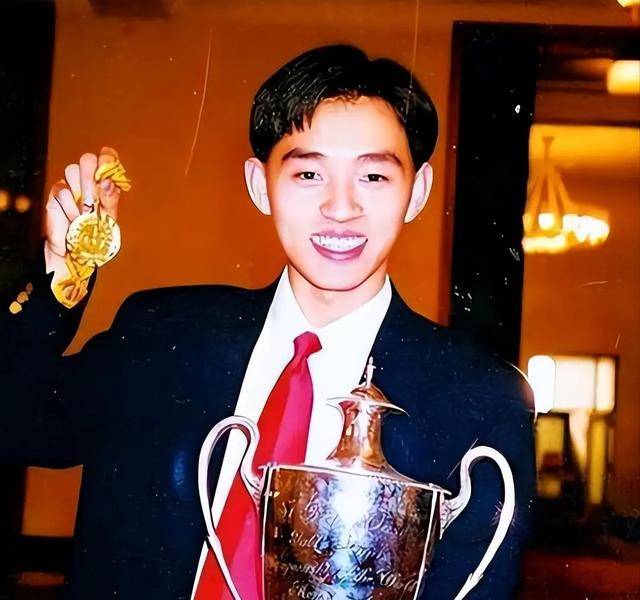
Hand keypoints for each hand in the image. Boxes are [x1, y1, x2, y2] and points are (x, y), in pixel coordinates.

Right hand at [44, 147, 122, 279]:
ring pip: (72, 170)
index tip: (108, 158)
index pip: (106, 160)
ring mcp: (71, 186)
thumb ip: (110, 199)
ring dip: (81, 192)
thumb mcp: (109, 219)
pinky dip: (69, 206)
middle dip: (91, 174)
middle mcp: (87, 182)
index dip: (107, 157)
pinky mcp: (56, 195)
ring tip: (84, 212)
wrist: (75, 252)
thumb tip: (108, 182)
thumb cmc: (95, 235)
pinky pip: (61, 190)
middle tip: (94, 194)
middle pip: (87, 159)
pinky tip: (73, 218)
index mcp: (104, 184)